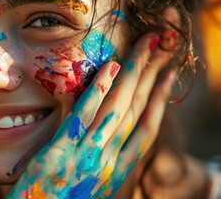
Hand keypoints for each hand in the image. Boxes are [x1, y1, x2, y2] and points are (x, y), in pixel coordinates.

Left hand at [7, 32, 175, 198]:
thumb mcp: (92, 185)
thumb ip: (103, 159)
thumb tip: (107, 133)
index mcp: (118, 171)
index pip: (146, 129)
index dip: (160, 100)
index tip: (168, 75)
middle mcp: (108, 163)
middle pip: (135, 110)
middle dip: (150, 75)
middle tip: (159, 44)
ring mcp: (86, 157)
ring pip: (117, 109)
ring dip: (132, 74)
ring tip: (143, 46)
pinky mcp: (60, 154)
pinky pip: (83, 117)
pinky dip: (99, 91)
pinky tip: (110, 68)